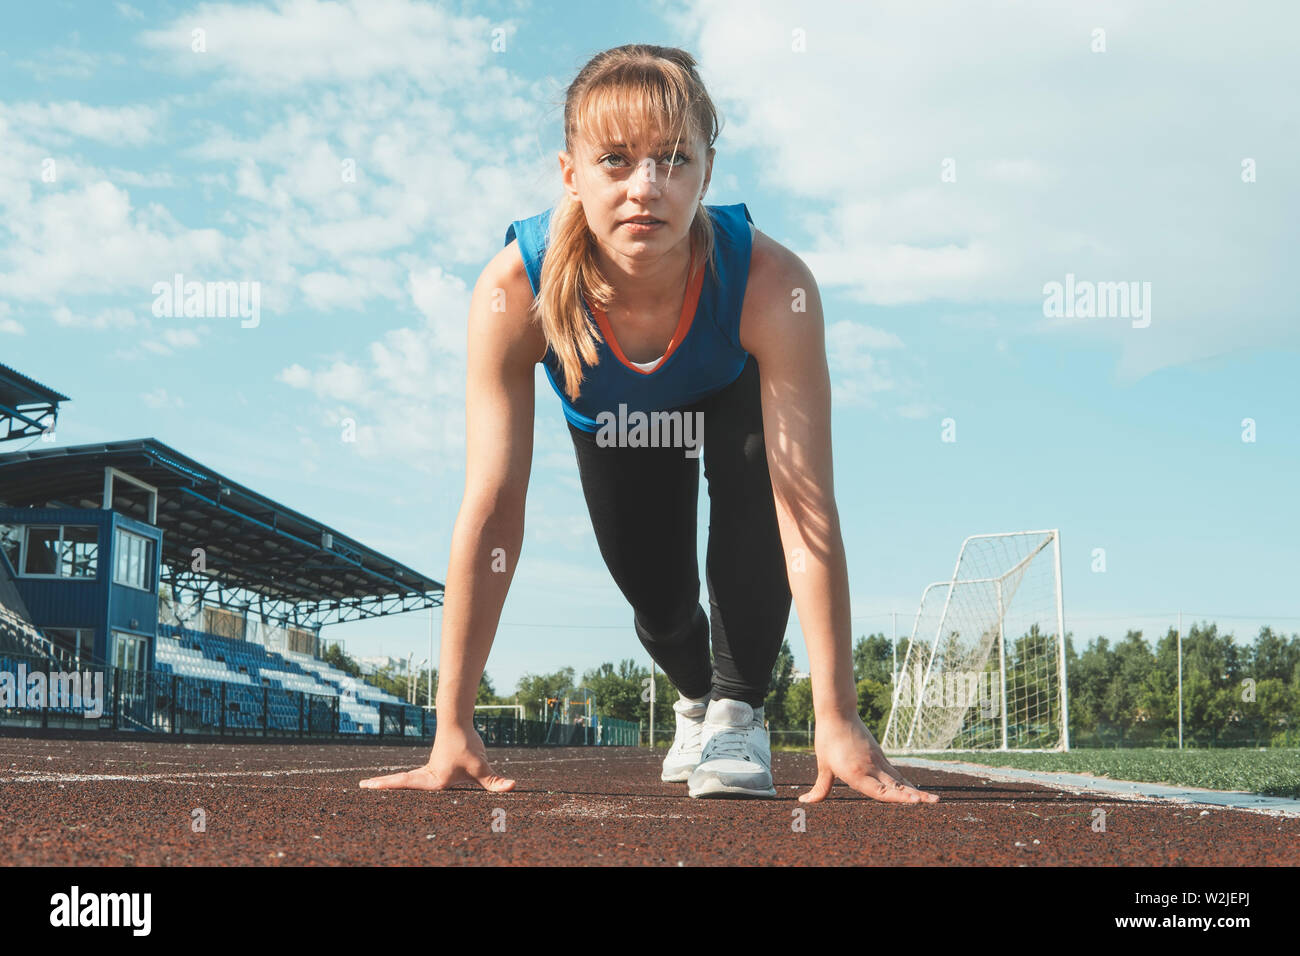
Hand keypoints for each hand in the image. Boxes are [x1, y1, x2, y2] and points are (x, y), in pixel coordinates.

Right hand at [359, 724, 516, 792]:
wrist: (458, 719)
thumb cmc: (466, 743)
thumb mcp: (482, 766)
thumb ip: (494, 781)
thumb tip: (512, 786)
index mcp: (434, 779)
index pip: (406, 785)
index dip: (386, 786)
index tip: (365, 785)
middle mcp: (428, 774)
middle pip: (401, 782)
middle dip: (383, 785)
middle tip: (362, 785)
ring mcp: (430, 768)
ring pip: (408, 778)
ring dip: (391, 782)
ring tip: (373, 785)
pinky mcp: (436, 763)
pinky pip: (416, 774)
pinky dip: (405, 779)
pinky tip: (402, 783)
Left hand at [799, 714, 938, 803]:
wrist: (838, 712)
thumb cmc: (828, 739)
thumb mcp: (823, 765)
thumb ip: (819, 788)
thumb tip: (804, 801)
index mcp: (856, 773)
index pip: (880, 791)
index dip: (898, 798)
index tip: (915, 801)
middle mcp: (871, 767)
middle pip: (896, 786)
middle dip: (916, 796)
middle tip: (935, 802)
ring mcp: (878, 760)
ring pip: (899, 780)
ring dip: (915, 791)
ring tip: (933, 800)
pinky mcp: (879, 755)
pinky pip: (895, 773)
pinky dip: (905, 783)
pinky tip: (913, 791)